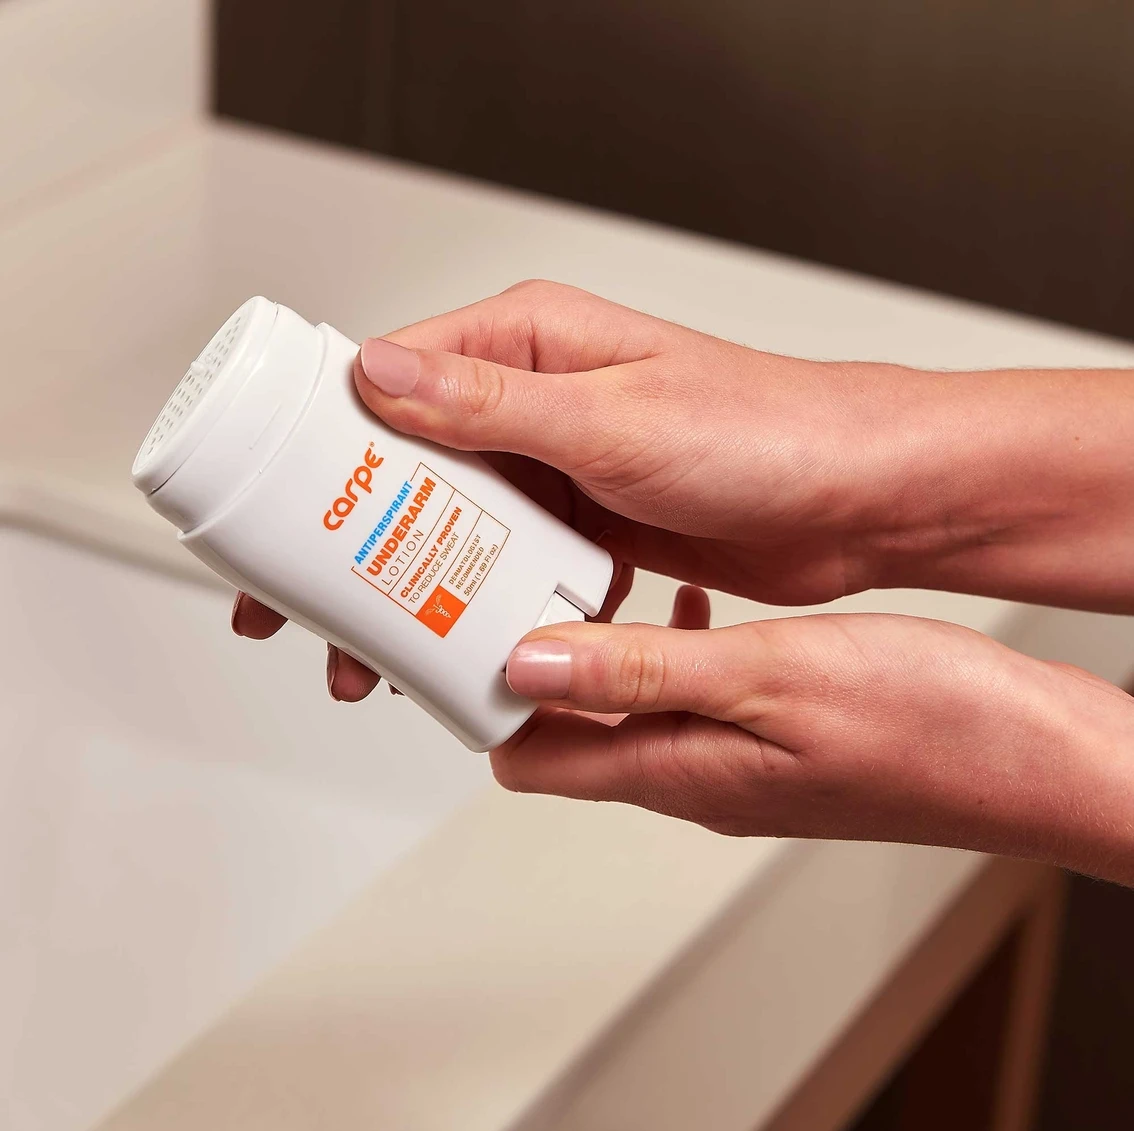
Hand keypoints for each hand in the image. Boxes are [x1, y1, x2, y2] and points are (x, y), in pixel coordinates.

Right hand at [233, 278, 967, 686]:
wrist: (859, 500)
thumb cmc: (768, 432)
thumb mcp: (615, 419)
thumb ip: (492, 406)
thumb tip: (378, 378)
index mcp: (532, 345)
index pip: (391, 380)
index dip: (319, 443)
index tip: (271, 509)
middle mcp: (538, 401)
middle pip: (407, 464)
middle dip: (348, 536)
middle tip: (300, 608)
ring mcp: (562, 466)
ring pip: (453, 523)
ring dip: (409, 583)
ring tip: (371, 653)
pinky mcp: (590, 522)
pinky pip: (510, 563)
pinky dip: (479, 603)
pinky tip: (454, 646)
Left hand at [498, 593, 1133, 884]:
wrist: (1034, 756)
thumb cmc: (931, 727)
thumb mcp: (771, 679)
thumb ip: (644, 671)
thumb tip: (533, 664)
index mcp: (679, 770)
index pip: (533, 756)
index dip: (487, 695)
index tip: (467, 626)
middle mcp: (692, 776)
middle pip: (567, 729)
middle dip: (531, 662)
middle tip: (517, 580)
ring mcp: (729, 762)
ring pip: (624, 704)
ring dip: (598, 649)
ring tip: (587, 578)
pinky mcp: (766, 740)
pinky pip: (684, 694)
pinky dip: (667, 646)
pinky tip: (689, 601)